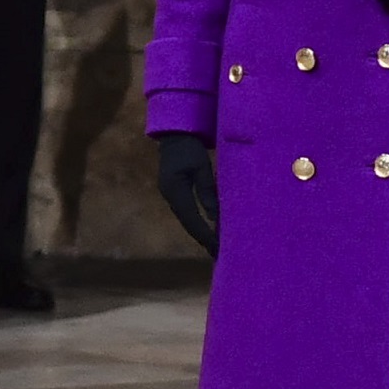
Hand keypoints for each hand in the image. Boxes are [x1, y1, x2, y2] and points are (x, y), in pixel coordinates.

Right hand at [151, 131, 219, 252]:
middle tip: (218, 254)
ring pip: (187, 220)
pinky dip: (197, 223)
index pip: (192, 218)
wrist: (174, 135)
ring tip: (215, 247)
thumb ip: (207, 190)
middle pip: (188, 223)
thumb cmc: (190, 147)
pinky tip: (208, 231)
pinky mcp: (175, 193)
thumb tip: (214, 215)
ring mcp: (171, 195)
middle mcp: (170, 196)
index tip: (218, 247)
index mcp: (175, 189)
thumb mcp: (202, 166)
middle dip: (203, 239)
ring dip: (201, 233)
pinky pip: (187, 213)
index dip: (205, 234)